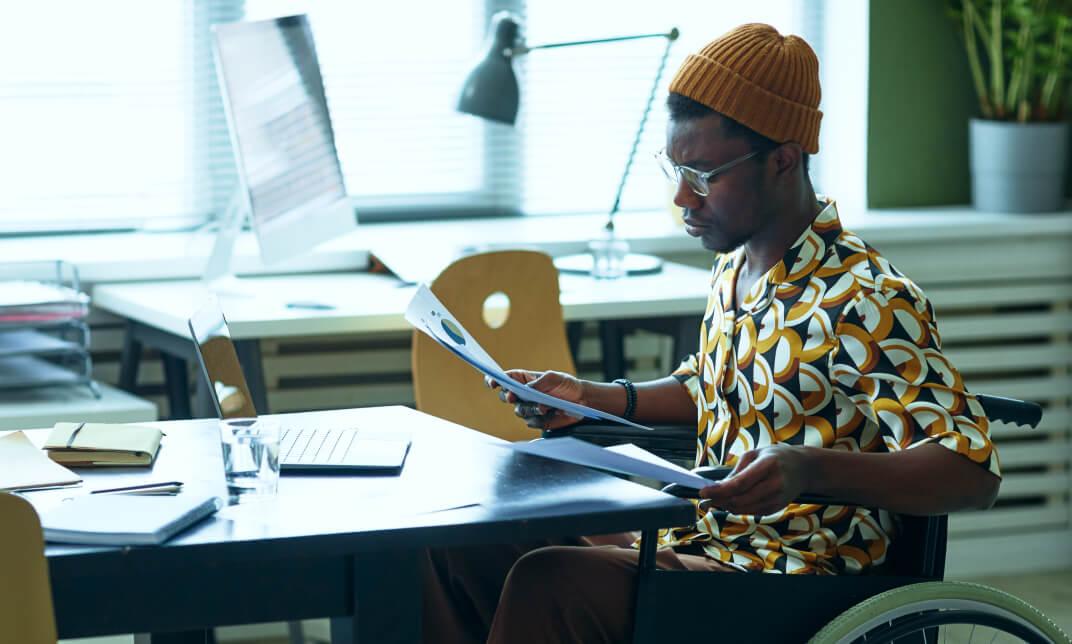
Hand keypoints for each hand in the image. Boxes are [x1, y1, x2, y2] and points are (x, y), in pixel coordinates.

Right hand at [484, 370, 584, 430]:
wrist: (581, 401)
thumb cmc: (566, 385)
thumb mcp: (554, 378)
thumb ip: (538, 383)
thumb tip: (526, 390)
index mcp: (524, 380)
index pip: (505, 379)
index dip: (494, 380)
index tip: (492, 382)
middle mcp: (523, 394)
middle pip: (505, 396)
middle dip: (508, 396)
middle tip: (513, 396)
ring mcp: (528, 408)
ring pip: (519, 411)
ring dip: (530, 409)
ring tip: (545, 407)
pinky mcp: (536, 420)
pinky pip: (531, 422)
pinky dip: (540, 419)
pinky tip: (551, 414)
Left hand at [697, 444, 811, 515]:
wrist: (804, 468)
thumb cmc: (776, 457)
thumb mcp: (755, 454)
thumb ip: (736, 470)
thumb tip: (718, 486)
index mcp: (768, 465)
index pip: (739, 483)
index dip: (718, 490)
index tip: (703, 492)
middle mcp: (775, 483)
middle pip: (740, 500)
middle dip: (719, 501)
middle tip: (705, 499)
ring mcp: (778, 498)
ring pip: (744, 509)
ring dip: (726, 506)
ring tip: (714, 500)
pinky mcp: (777, 507)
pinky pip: (752, 512)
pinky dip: (738, 509)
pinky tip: (730, 502)